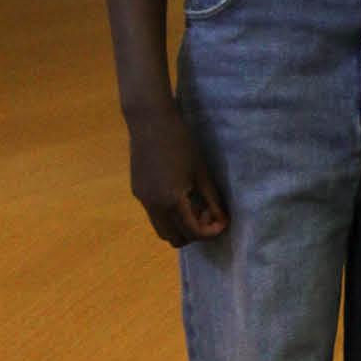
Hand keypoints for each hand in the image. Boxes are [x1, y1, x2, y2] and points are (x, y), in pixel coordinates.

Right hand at [125, 105, 226, 246]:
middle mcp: (154, 206)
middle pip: (175, 239)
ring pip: (162, 230)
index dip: (211, 231)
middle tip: (207, 212)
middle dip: (194, 232)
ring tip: (194, 203)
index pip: (193, 233)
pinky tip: (180, 194)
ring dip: (179, 225)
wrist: (150, 122)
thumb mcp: (201, 172)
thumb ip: (212, 199)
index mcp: (172, 201)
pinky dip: (169, 215)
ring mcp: (143, 200)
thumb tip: (222, 219)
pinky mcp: (137, 192)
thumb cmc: (181, 143)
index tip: (223, 221)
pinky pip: (154, 215)